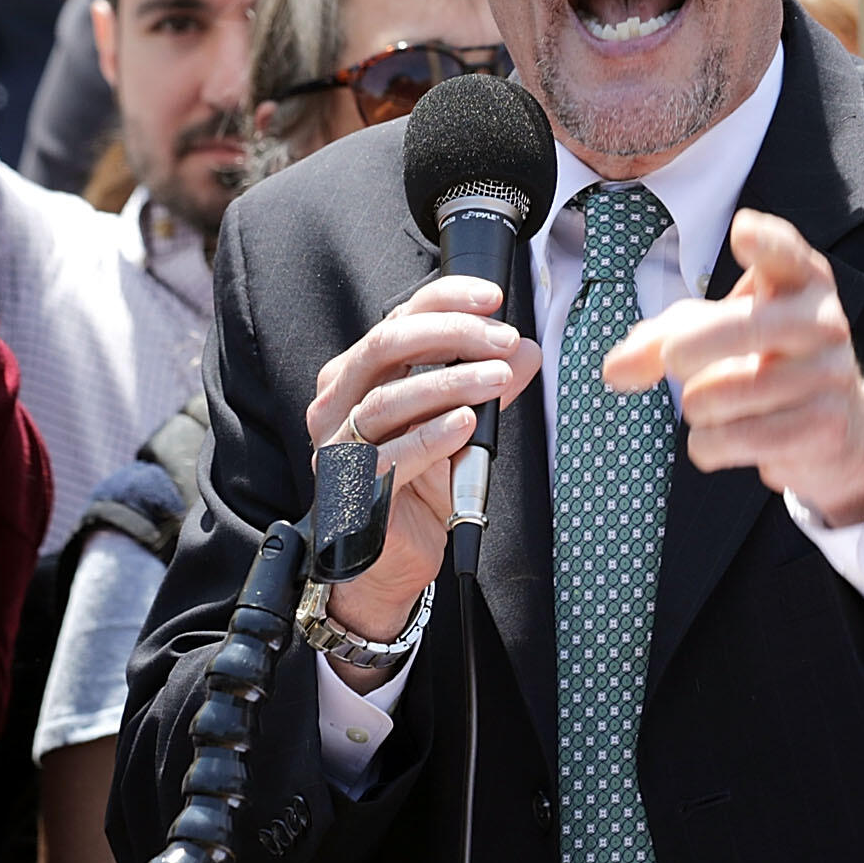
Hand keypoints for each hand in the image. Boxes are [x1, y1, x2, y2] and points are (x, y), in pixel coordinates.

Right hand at [304, 276, 542, 667]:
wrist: (388, 563)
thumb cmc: (413, 487)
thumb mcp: (456, 424)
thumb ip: (484, 384)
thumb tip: (526, 350)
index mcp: (356, 376)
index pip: (398, 319)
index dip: (446, 301)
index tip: (494, 299)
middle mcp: (337, 404)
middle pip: (385, 346)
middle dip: (450, 335)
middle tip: (503, 339)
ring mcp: (338, 448)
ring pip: (388, 399)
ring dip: (449, 383)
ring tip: (498, 380)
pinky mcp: (351, 491)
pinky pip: (391, 455)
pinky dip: (432, 435)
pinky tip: (467, 424)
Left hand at [604, 210, 863, 523]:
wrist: (836, 425)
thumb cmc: (762, 361)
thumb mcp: (714, 333)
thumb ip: (659, 340)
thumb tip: (614, 371)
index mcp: (798, 279)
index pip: (784, 253)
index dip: (764, 242)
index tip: (742, 230)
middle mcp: (823, 320)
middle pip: (744, 327)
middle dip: (689, 347)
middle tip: (673, 360)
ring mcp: (830, 373)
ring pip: (728, 392)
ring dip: (697, 406)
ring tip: (707, 404)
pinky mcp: (825, 425)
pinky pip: (739, 438)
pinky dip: (710, 445)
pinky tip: (720, 438)